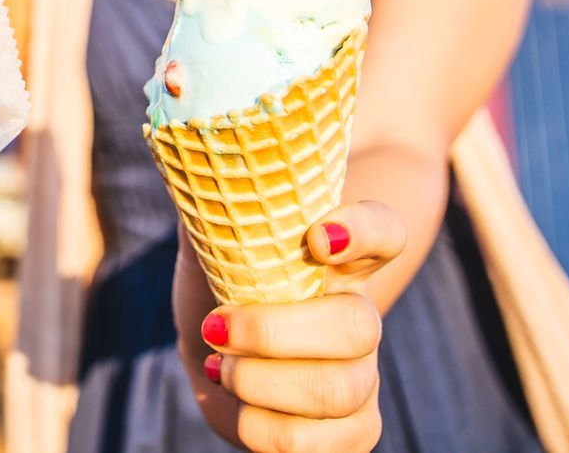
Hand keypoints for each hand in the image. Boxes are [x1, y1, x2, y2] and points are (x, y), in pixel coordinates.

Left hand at [181, 201, 405, 452]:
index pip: (384, 230)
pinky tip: (239, 404)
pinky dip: (266, 430)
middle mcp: (358, 315)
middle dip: (272, 333)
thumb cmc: (217, 267)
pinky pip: (325, 445)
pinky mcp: (348, 430)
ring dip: (262, 384)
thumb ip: (210, 187)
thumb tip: (183, 147)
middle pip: (356, 327)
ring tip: (222, 367)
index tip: (316, 236)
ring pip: (338, 392)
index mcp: (338, 257)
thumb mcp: (211, 225)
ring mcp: (359, 376)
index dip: (362, 231)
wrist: (214, 337)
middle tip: (219, 328)